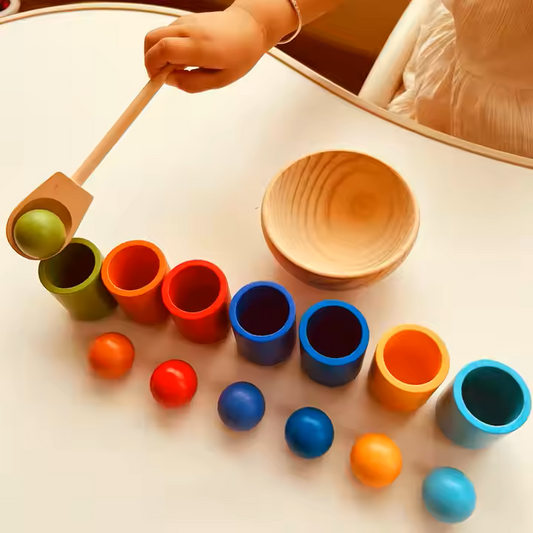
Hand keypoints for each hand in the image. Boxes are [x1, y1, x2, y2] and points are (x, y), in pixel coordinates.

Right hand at [144, 7, 269, 92]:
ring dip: (158, 52)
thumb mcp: (220, 80)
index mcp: (199, 47)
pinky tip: (181, 57)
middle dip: (149, 59)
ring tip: (176, 67)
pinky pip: (166, 32)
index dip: (152, 66)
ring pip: (157, 34)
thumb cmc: (240, 54)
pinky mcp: (186, 18)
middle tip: (160, 75)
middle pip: (151, 38)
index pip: (162, 50)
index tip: (156, 80)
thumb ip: (193, 83)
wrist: (250, 26)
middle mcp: (189, 29)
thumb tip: (170, 81)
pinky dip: (165, 45)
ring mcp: (186, 21)